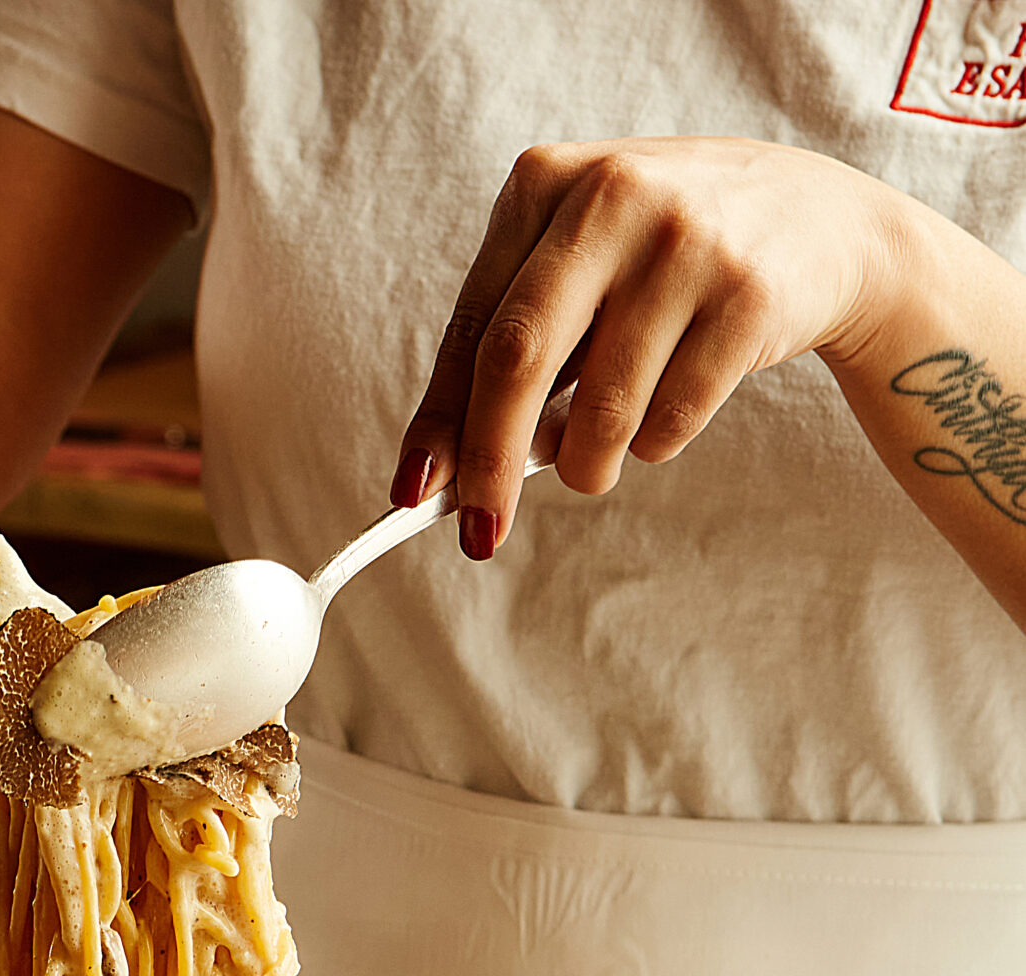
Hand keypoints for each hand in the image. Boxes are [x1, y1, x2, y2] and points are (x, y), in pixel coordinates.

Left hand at [391, 137, 892, 553]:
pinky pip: (669, 423)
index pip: (473, 328)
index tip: (413, 494)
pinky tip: (674, 400)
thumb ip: (514, 346)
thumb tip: (440, 471)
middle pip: (518, 360)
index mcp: (547, 182)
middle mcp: (612, 198)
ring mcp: (685, 242)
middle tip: (481, 533)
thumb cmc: (666, 259)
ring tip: (597, 458)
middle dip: (491, 465)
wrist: (821, 223)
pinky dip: (655, 445)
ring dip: (586, 467)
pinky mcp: (747, 295)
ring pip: (599, 412)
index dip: (441, 421)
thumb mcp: (580, 267)